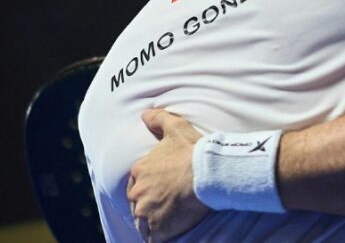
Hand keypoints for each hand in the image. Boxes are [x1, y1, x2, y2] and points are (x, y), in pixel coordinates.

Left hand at [127, 109, 209, 241]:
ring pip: (142, 222)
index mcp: (139, 170)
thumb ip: (158, 119)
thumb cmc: (192, 151)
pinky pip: (152, 237)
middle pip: (138, 202)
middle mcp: (137, 192)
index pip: (137, 183)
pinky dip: (159, 235)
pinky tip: (169, 231)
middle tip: (166, 205)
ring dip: (152, 222)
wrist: (208, 173)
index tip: (162, 189)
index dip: (149, 187)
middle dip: (148, 205)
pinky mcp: (157, 228)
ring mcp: (146, 212)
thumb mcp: (175, 127)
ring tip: (167, 220)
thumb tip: (145, 113)